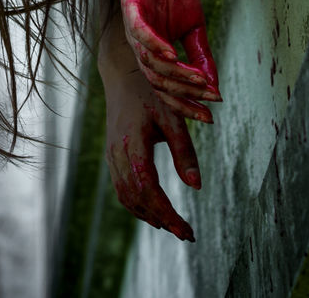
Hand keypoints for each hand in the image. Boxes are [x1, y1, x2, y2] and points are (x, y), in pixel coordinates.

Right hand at [100, 34, 200, 241]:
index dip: (167, 212)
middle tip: (187, 234)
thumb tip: (197, 186)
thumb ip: (184, 152)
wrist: (122, 74)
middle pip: (136, 198)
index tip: (186, 230)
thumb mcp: (172, 118)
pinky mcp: (112, 155)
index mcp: (133, 144)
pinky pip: (121, 188)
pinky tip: (154, 210)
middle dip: (162, 219)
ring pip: (125, 196)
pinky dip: (137, 204)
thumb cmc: (151, 93)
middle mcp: (117, 153)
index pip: (148, 189)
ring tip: (173, 226)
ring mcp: (111, 155)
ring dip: (148, 215)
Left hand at [114, 0, 220, 120]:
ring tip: (200, 81)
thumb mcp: (194, 26)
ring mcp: (132, 25)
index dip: (187, 104)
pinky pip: (138, 31)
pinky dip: (153, 45)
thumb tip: (214, 87)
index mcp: (153, 51)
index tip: (210, 116)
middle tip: (209, 100)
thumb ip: (201, 55)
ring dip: (176, 75)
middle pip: (156, 82)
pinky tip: (171, 55)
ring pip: (149, 62)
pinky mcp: (130, 3)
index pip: (166, 88)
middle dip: (184, 95)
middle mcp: (139, 44)